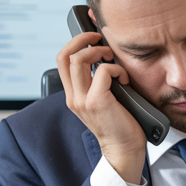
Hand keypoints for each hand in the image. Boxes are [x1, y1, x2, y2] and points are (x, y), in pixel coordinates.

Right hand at [55, 31, 146, 183]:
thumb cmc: (119, 124)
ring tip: (112, 59)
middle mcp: (73, 97)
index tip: (90, 36)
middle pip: (65, 55)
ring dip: (99, 52)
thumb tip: (105, 56)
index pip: (61, 59)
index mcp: (73, 95)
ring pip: (79, 59)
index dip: (74, 42)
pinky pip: (102, 72)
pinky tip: (124, 79)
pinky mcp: (96, 103)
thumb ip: (97, 82)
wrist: (124, 149)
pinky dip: (116, 70)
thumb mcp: (102, 100)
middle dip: (83, 39)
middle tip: (100, 39)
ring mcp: (82, 100)